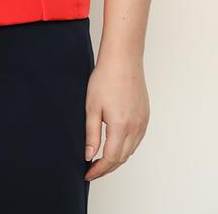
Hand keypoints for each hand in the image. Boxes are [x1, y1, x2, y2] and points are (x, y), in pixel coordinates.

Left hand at [84, 53, 149, 180]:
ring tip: (102, 160)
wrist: (123, 59)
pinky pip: (136, 139)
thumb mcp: (92, 107)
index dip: (98, 170)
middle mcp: (135, 127)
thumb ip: (91, 134)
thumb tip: (89, 155)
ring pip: (130, 150)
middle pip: (122, 158)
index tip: (88, 174)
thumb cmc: (105, 78)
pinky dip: (126, 147)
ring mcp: (142, 122)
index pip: (110, 158)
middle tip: (92, 170)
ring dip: (117, 158)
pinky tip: (116, 145)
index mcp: (120, 126)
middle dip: (107, 167)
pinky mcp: (145, 116)